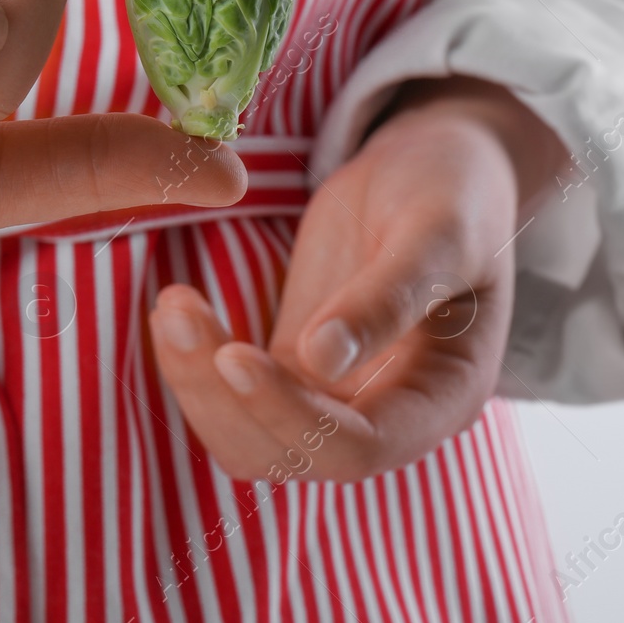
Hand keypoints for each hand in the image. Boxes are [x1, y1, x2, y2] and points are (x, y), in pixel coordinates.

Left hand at [150, 77, 566, 481]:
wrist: (433, 167)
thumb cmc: (452, 195)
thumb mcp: (436, 234)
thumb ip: (388, 296)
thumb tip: (319, 362)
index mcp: (442, 401)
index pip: (360, 448)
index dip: (292, 416)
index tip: (235, 355)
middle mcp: (387, 417)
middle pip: (291, 454)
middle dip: (225, 398)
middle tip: (178, 313)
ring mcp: (335, 398)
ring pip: (249, 436)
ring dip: (199, 386)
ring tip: (171, 307)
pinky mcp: (293, 368)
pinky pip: (233, 396)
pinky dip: (196, 365)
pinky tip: (175, 310)